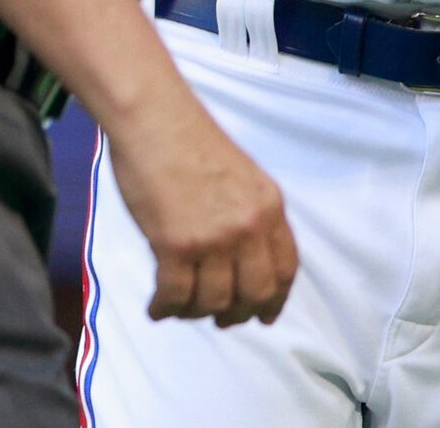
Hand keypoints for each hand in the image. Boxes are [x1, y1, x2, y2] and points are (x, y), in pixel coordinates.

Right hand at [104, 93, 297, 327]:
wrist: (154, 118)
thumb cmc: (190, 140)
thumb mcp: (243, 176)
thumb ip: (251, 216)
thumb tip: (244, 261)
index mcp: (269, 206)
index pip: (285, 268)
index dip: (276, 298)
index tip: (266, 314)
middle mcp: (248, 226)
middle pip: (254, 293)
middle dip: (238, 314)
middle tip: (221, 319)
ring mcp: (212, 238)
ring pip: (214, 301)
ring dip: (196, 312)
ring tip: (181, 307)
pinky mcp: (175, 245)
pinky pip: (175, 296)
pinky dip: (165, 309)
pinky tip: (157, 307)